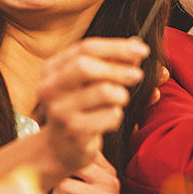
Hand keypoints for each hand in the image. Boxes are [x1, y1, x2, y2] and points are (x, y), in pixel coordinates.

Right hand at [35, 37, 147, 173]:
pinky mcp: (74, 131)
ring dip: (120, 95)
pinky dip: (117, 116)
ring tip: (117, 102)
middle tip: (138, 75)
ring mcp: (59, 111)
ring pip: (103, 91)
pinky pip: (110, 115)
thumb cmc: (81, 108)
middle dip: (118, 68)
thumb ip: (111, 62)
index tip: (143, 50)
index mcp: (52, 69)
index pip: (85, 48)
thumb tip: (136, 44)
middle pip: (85, 67)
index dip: (117, 47)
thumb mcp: (91, 82)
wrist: (61, 149)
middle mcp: (49, 88)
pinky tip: (107, 121)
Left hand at [51, 157, 121, 193]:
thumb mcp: (93, 193)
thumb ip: (81, 175)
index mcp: (109, 172)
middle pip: (70, 166)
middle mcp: (110, 181)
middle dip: (56, 180)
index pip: (81, 153)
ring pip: (65, 185)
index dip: (62, 163)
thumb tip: (50, 158)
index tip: (54, 173)